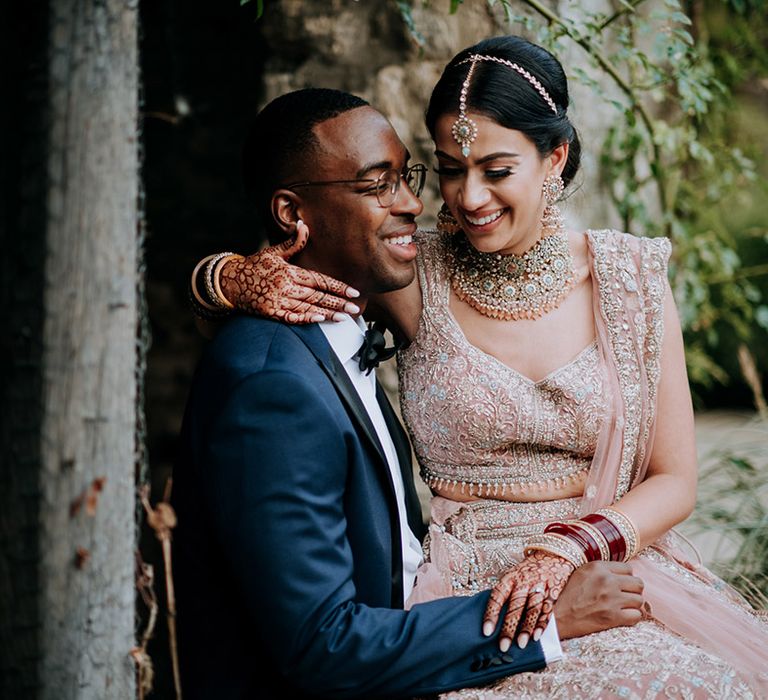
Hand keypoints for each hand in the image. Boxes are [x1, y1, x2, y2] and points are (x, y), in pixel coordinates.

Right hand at [219, 220, 360, 323]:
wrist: (228, 282)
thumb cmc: (253, 266)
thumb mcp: (272, 252)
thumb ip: (292, 243)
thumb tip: (303, 225)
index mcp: (289, 271)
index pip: (320, 279)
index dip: (338, 286)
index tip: (354, 292)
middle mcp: (286, 287)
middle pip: (318, 296)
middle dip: (339, 302)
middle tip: (355, 309)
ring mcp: (278, 301)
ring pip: (309, 308)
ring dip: (328, 313)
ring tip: (344, 317)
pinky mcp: (270, 313)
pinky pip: (292, 317)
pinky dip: (306, 319)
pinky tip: (320, 320)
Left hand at [483, 551, 573, 651]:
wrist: (553, 554)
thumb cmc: (527, 570)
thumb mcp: (513, 575)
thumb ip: (506, 593)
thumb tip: (492, 617)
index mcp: (510, 578)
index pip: (498, 596)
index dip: (491, 613)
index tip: (486, 631)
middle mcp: (524, 582)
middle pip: (515, 606)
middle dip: (509, 627)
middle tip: (503, 646)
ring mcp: (540, 587)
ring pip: (532, 609)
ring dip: (525, 628)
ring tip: (520, 644)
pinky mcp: (553, 591)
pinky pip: (547, 610)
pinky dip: (542, 624)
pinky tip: (536, 636)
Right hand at [554, 560, 644, 638]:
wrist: (557, 616)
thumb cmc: (568, 594)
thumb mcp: (581, 573)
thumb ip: (601, 570)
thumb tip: (622, 574)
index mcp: (598, 567)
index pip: (629, 568)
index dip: (625, 577)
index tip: (620, 584)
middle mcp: (607, 581)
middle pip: (638, 583)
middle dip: (633, 590)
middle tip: (623, 596)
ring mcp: (611, 599)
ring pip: (639, 600)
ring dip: (632, 605)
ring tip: (621, 607)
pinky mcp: (613, 617)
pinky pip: (637, 616)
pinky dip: (631, 617)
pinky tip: (621, 616)